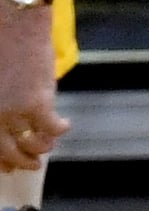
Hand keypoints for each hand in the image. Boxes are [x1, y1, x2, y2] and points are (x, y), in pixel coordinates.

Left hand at [0, 4, 68, 172]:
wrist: (14, 27)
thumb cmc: (2, 49)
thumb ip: (0, 106)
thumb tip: (13, 125)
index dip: (2, 161)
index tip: (8, 168)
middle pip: (8, 151)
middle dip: (22, 162)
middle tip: (33, 165)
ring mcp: (14, 112)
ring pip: (33, 144)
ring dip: (44, 147)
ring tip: (50, 142)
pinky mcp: (37, 105)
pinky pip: (52, 130)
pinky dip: (61, 129)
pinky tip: (65, 124)